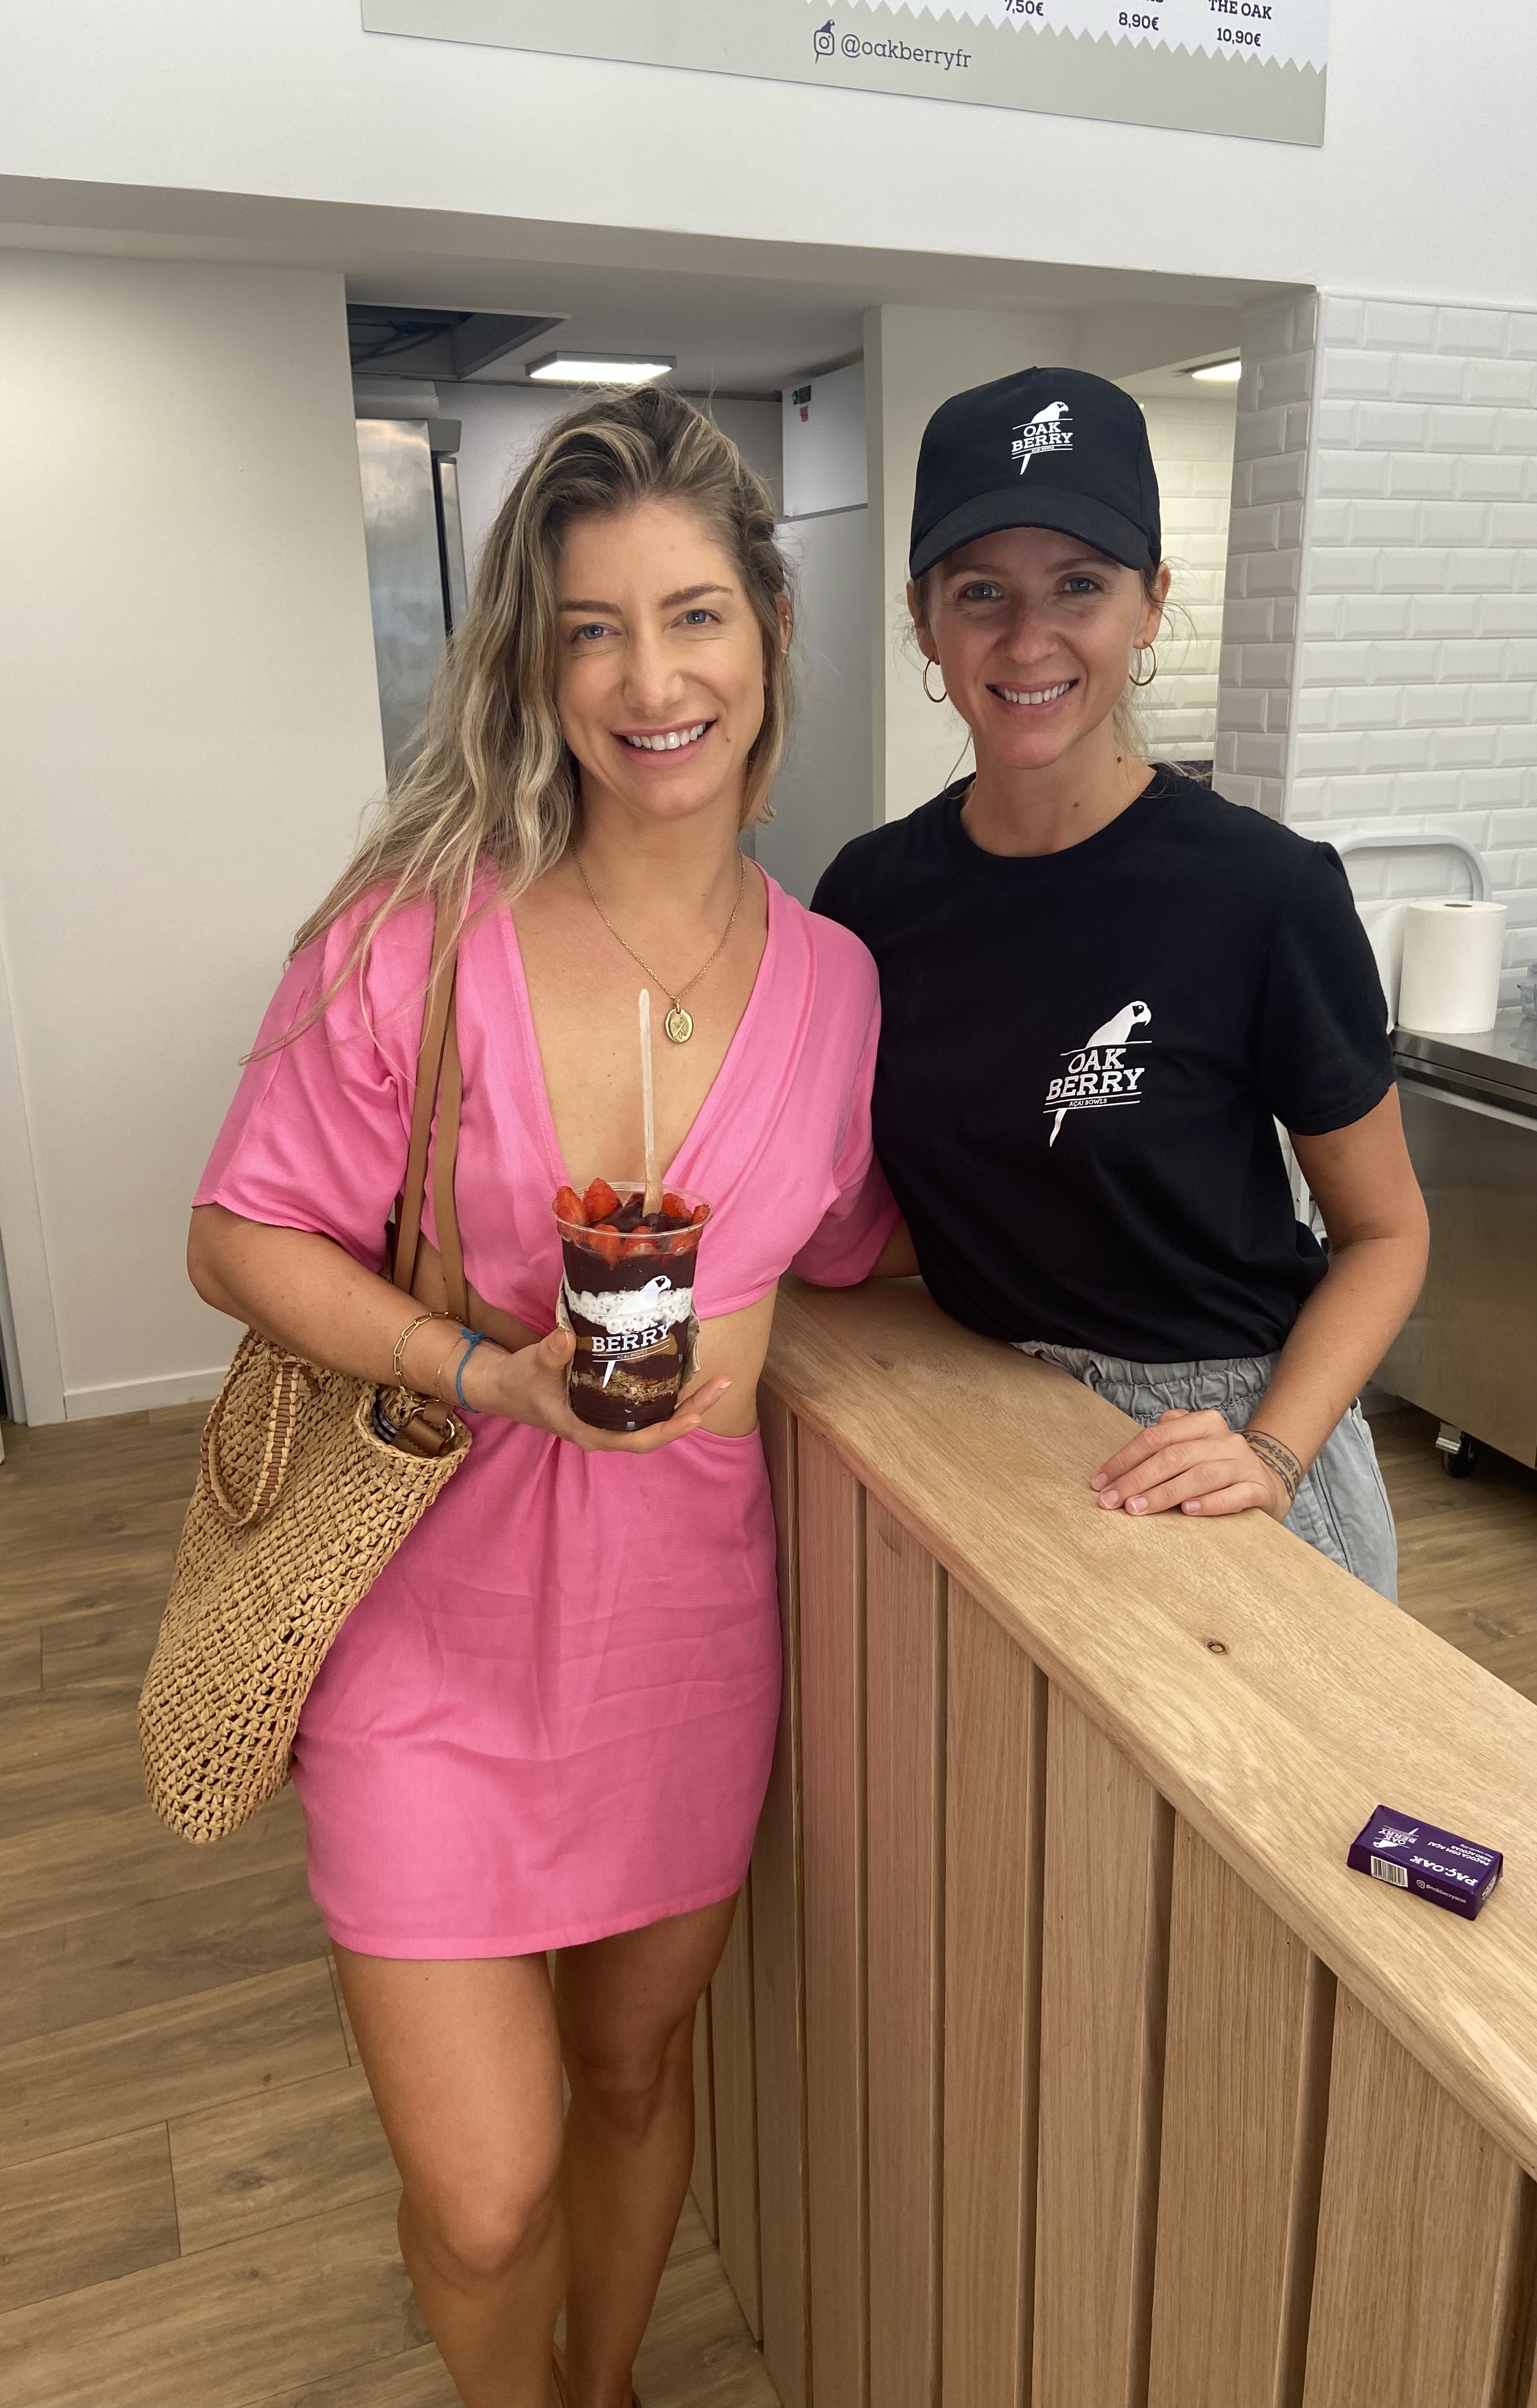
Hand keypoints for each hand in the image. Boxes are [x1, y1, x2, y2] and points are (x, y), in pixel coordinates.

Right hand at [468, 1327, 731, 1453]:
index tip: (696, 1414)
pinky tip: (683, 1372)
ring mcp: (609, 1419)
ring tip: (714, 1379)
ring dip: (685, 1401)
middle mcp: (606, 1430)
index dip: (670, 1429)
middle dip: (692, 1410)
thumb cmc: (519, 1382)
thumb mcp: (531, 1367)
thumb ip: (550, 1355)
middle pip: (658, 1430)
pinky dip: (667, 1392)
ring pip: (655, 1418)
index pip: (640, 1440)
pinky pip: (646, 1405)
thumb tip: (568, 1337)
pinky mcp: (610, 1405)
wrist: (503, 1386)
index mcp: (590, 1431)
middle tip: (722, 1384)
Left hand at [1090, 1408, 1292, 1522]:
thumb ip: (1161, 1447)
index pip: (1156, 1438)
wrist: (1266, 1481)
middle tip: (1112, 1501)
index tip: (1100, 1482)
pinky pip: (1233, 1496)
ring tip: (1138, 1508)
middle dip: (1137, 1480)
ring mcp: (1243, 1464)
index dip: (1124, 1460)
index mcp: (1202, 1423)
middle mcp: (1224, 1439)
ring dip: (1164, 1493)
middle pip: (1173, 1456)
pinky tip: (1186, 1511)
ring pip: (1200, 1476)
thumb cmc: (1215, 1467)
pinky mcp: (1258, 1488)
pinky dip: (1209, 1503)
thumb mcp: (1190, 1447)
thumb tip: (1114, 1470)